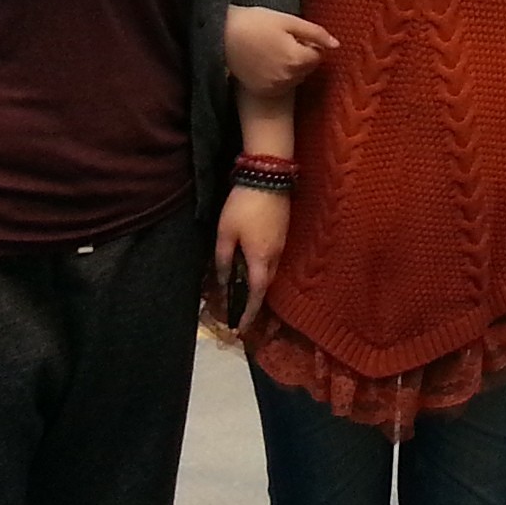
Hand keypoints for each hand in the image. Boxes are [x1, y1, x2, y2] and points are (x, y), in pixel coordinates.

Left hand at [208, 184, 290, 336]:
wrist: (269, 176)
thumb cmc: (243, 206)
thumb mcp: (225, 233)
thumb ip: (223, 259)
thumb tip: (224, 280)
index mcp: (261, 258)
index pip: (256, 293)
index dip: (249, 312)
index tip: (240, 327)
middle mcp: (275, 255)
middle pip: (265, 285)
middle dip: (253, 300)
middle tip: (238, 310)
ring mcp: (282, 243)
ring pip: (270, 271)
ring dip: (257, 284)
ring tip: (243, 290)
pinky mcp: (282, 232)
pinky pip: (273, 259)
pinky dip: (262, 269)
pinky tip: (251, 265)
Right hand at [225, 7, 336, 96]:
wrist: (222, 35)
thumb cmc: (256, 22)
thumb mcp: (289, 21)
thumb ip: (316, 33)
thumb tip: (336, 45)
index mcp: (298, 58)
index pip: (318, 55)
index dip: (308, 43)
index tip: (292, 35)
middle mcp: (288, 77)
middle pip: (307, 68)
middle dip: (300, 55)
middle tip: (280, 41)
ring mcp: (274, 86)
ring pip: (295, 77)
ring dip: (290, 66)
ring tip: (271, 51)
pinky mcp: (262, 90)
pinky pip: (280, 86)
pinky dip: (277, 76)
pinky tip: (264, 63)